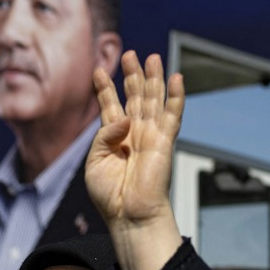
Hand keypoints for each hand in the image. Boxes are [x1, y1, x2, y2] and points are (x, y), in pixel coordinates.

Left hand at [85, 51, 184, 269]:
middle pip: (134, 97)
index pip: (110, 106)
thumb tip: (125, 116)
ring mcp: (150, 136)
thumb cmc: (109, 195)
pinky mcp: (164, 143)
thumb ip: (104, 135)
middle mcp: (133, 134)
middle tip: (129, 53)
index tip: (97, 71)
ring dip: (152, 78)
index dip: (104, 89)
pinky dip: (175, 96)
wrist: (129, 215)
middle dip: (131, 75)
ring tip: (150, 57)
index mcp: (113, 139)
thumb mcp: (94, 161)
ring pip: (152, 100)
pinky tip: (175, 78)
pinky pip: (172, 115)